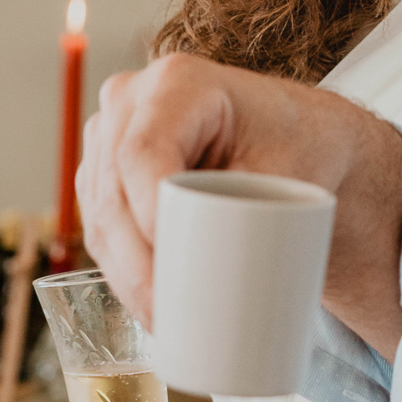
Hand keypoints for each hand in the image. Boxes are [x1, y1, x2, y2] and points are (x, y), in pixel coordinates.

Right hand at [76, 52, 401, 351]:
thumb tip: (209, 277)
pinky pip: (101, 222)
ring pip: (100, 212)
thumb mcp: (287, 171)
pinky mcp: (107, 168)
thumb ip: (247, 211)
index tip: (173, 270)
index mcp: (178, 82)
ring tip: (161, 320)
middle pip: (113, 189)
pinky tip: (142, 302)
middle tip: (166, 317)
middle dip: (134, 262)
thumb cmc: (300, 145)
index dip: (148, 215)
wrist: (300, 137)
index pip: (142, 152)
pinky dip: (120, 266)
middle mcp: (131, 99)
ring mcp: (111, 133)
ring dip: (123, 272)